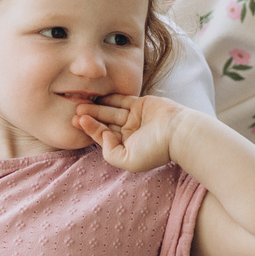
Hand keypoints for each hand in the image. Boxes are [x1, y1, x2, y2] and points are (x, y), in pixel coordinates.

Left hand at [74, 92, 190, 171]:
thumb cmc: (156, 149)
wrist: (179, 132)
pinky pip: (123, 100)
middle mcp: (129, 133)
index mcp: (126, 147)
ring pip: (111, 111)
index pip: (103, 136)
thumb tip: (101, 137)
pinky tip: (97, 95)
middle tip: (75, 110)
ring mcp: (135, 118)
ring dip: (97, 107)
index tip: (77, 121)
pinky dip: (110, 97)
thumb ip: (111, 153)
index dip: (90, 129)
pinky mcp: (141, 105)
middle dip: (90, 117)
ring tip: (81, 103)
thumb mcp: (129, 160)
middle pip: (105, 123)